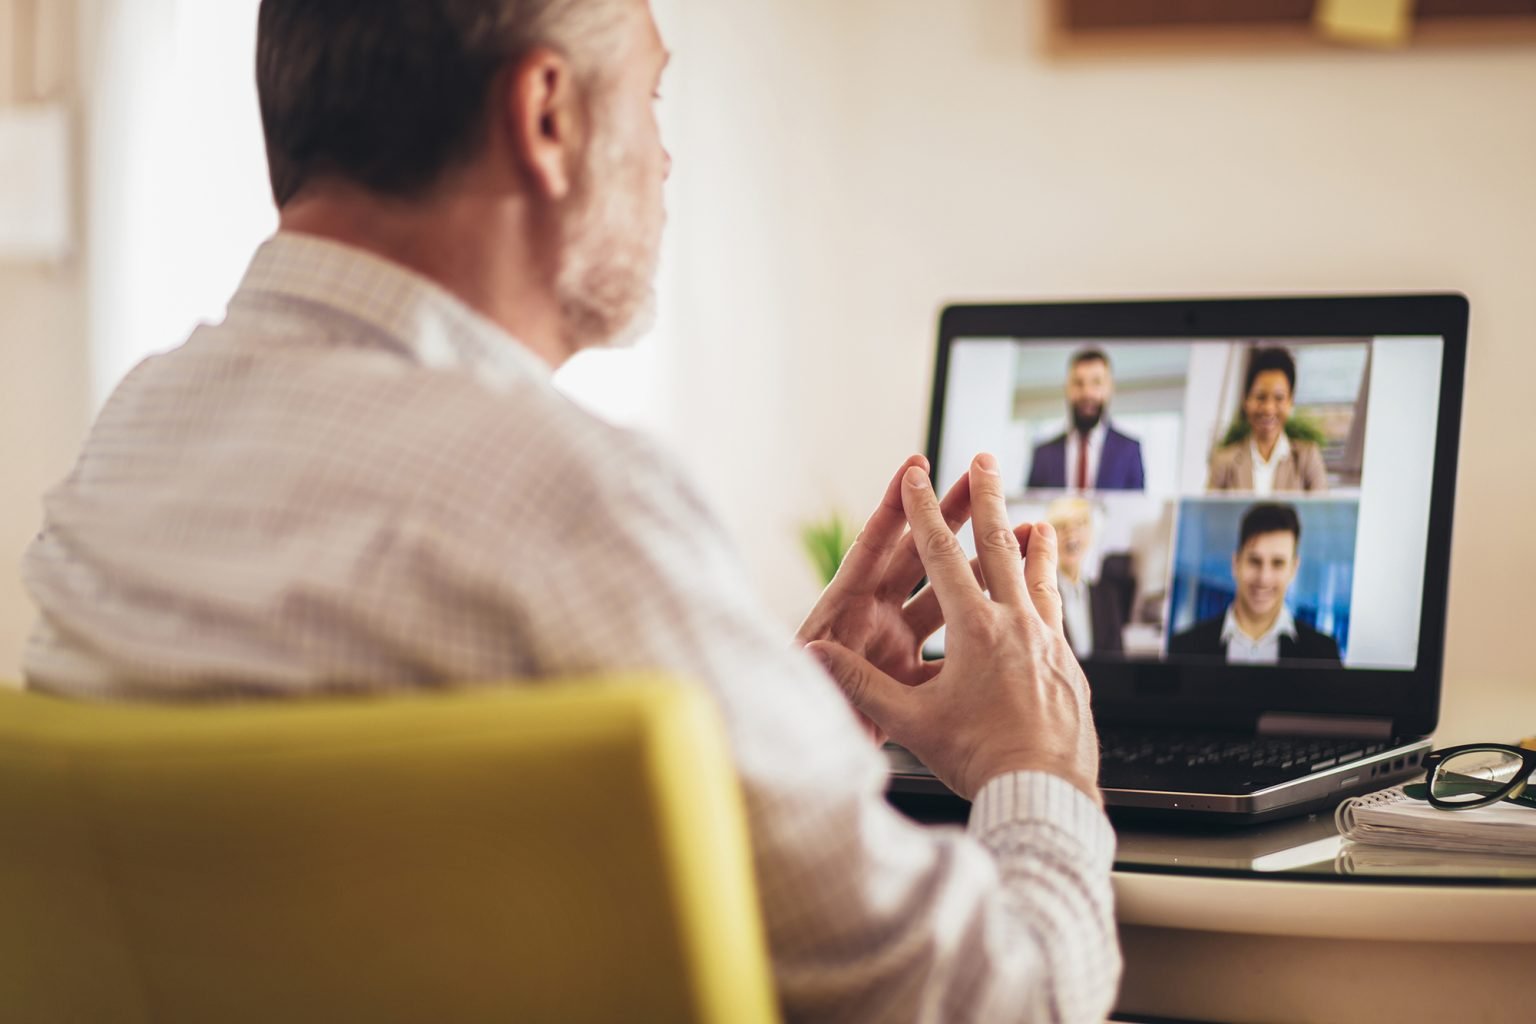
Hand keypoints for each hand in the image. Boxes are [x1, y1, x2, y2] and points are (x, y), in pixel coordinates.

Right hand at [809, 454, 1100, 803]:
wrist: (1045, 792)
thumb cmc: (979, 758)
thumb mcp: (911, 722)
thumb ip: (861, 684)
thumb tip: (813, 657)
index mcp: (974, 629)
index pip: (941, 556)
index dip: (923, 511)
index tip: (917, 475)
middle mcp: (1016, 624)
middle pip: (999, 546)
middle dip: (986, 500)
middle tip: (984, 461)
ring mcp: (1048, 641)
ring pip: (1038, 576)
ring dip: (1031, 541)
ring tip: (1036, 519)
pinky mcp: (1068, 664)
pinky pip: (1057, 612)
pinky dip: (1051, 589)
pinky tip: (1052, 591)